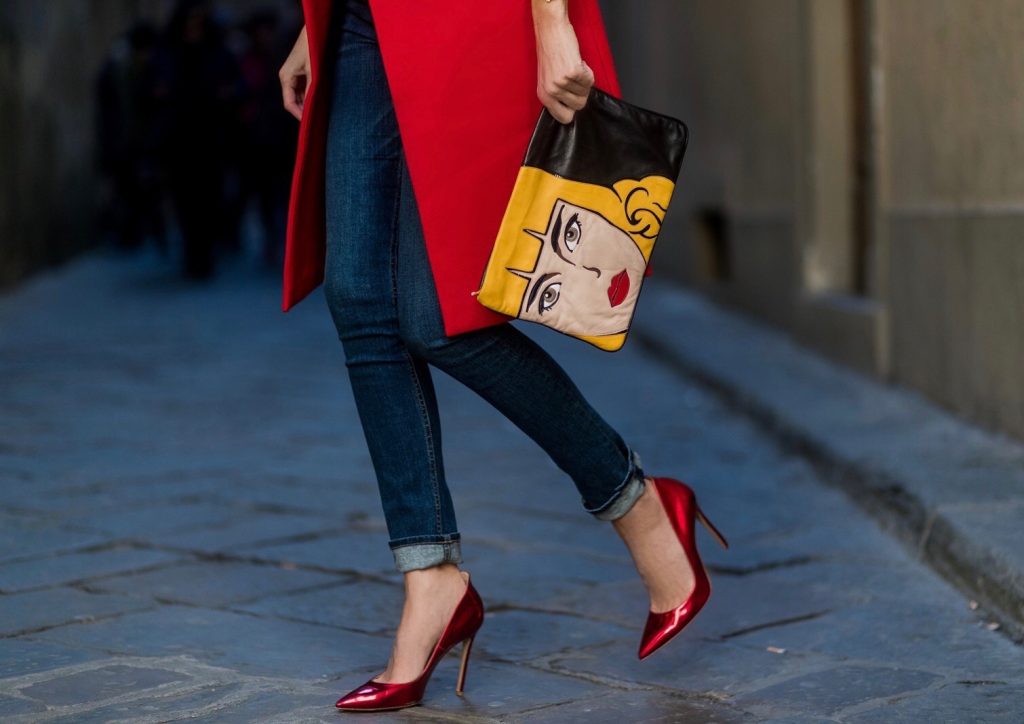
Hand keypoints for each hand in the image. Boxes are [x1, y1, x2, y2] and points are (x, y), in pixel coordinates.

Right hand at [279, 26, 309, 119]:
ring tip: (319, 112)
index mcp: (285, 77)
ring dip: (307, 104)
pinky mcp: (299, 73)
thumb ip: (311, 89)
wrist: (315, 31)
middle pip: (292, 101)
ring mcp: (292, 76)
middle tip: (317, 120)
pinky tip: (318, 101)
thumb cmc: (312, 48)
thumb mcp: (313, 71)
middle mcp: (286, 78)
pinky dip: (309, 96)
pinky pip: (302, 90)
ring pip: (298, 96)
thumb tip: (311, 107)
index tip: (310, 123)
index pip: (289, 103)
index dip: (299, 115)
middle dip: (303, 111)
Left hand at [533, 1, 594, 123]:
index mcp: (544, 96)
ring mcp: (562, 82)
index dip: (572, 108)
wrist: (551, 31)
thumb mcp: (547, 79)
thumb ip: (556, 96)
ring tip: (573, 67)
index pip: (564, 118)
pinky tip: (578, 62)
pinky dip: (588, 71)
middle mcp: (551, 92)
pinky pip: (590, 80)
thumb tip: (572, 110)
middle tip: (574, 79)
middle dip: (582, 93)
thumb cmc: (550, 52)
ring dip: (584, 79)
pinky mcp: (573, 72)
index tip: (573, 98)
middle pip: (579, 106)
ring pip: (586, 92)